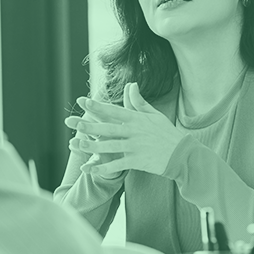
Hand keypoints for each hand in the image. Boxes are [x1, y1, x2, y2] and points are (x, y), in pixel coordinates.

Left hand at [63, 82, 186, 176]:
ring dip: (91, 146)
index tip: (83, 101)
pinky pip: (116, 165)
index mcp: (137, 119)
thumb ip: (139, 102)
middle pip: (107, 128)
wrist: (182, 154)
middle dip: (88, 125)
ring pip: (109, 146)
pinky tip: (89, 168)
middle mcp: (134, 132)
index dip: (97, 107)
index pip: (114, 111)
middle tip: (71, 122)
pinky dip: (102, 168)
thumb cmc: (167, 133)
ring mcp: (135, 147)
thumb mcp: (154, 115)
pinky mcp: (137, 161)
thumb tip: (131, 85)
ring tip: (76, 144)